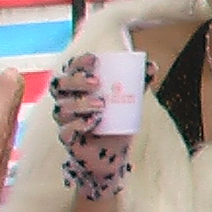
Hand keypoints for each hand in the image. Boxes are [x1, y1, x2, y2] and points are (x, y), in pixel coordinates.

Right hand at [49, 53, 154, 199]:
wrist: (113, 151)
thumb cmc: (117, 118)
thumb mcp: (130, 98)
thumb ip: (139, 81)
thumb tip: (152, 66)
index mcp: (78, 85)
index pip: (71, 68)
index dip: (78, 62)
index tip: (94, 59)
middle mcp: (66, 100)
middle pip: (60, 85)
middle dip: (77, 81)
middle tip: (97, 83)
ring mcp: (65, 120)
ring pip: (63, 108)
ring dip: (81, 104)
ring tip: (101, 105)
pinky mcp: (67, 138)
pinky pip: (66, 130)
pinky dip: (78, 124)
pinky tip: (93, 122)